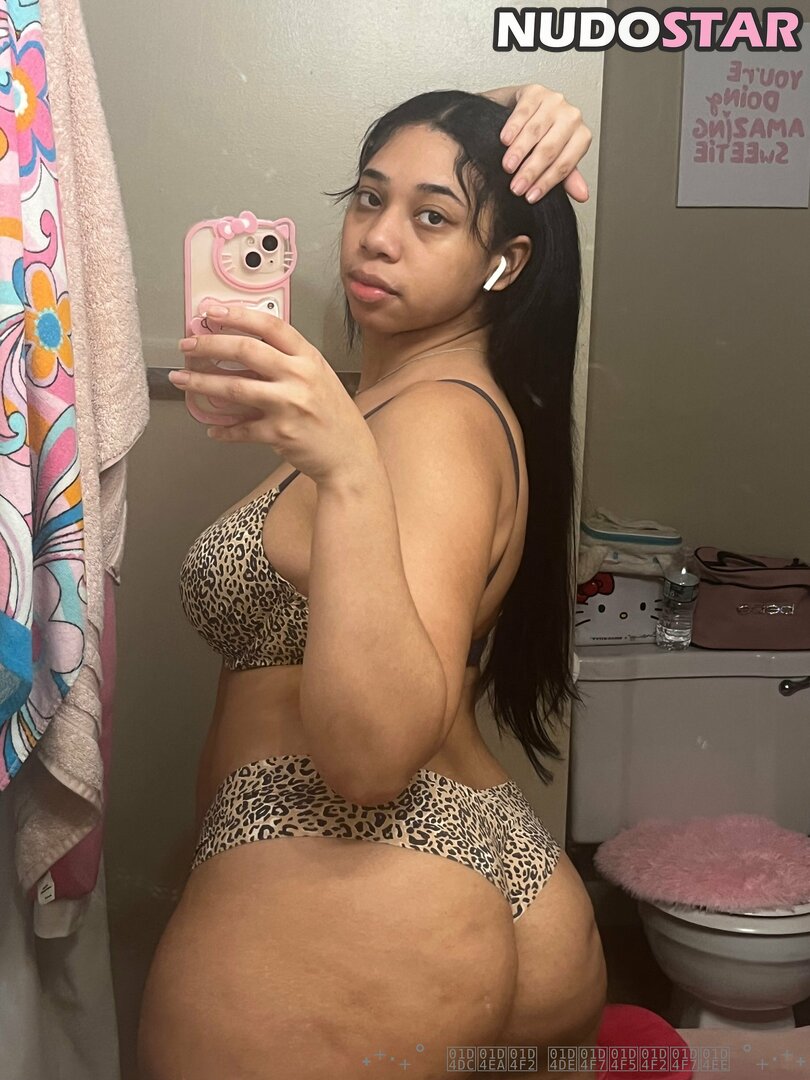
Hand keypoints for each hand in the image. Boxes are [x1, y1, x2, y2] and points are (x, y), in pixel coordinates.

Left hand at [168, 304, 376, 486]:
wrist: (350, 456)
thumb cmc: (334, 417)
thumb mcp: (319, 377)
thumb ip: (288, 361)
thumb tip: (245, 349)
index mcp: (308, 358)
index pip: (269, 326)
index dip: (237, 315)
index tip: (212, 311)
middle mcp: (299, 377)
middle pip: (245, 350)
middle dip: (209, 345)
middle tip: (188, 345)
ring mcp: (289, 405)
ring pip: (234, 388)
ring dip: (201, 383)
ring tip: (181, 379)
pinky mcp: (280, 433)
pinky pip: (241, 429)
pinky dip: (222, 430)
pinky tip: (213, 428)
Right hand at [480, 83, 591, 203]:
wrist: (518, 115)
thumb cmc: (539, 140)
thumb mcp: (553, 161)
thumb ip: (566, 177)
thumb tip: (582, 195)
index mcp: (580, 136)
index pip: (565, 164)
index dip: (546, 182)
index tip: (530, 196)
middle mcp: (571, 117)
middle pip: (550, 149)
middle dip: (531, 171)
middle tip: (516, 187)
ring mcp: (554, 101)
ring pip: (535, 132)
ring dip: (519, 152)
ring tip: (508, 167)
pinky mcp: (535, 91)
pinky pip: (523, 112)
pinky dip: (513, 128)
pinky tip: (505, 141)